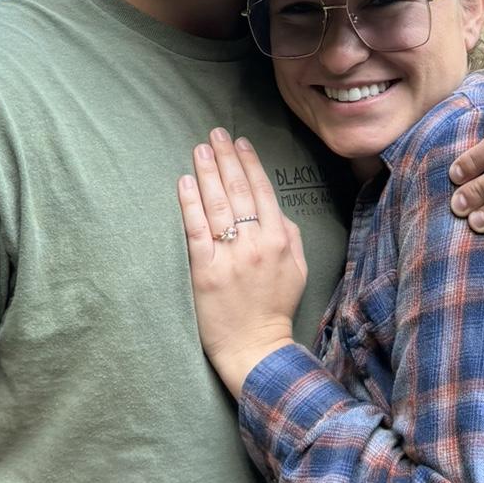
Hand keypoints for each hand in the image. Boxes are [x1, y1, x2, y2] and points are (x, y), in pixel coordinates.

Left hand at [180, 129, 307, 396]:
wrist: (256, 348)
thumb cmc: (276, 308)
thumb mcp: (298, 269)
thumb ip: (290, 236)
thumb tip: (276, 211)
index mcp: (279, 239)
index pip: (262, 191)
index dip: (249, 163)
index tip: (239, 142)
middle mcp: (255, 243)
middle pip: (239, 191)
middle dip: (226, 158)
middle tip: (216, 134)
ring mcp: (229, 256)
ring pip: (217, 204)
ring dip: (207, 172)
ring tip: (200, 149)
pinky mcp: (205, 271)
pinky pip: (196, 230)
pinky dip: (190, 204)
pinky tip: (185, 183)